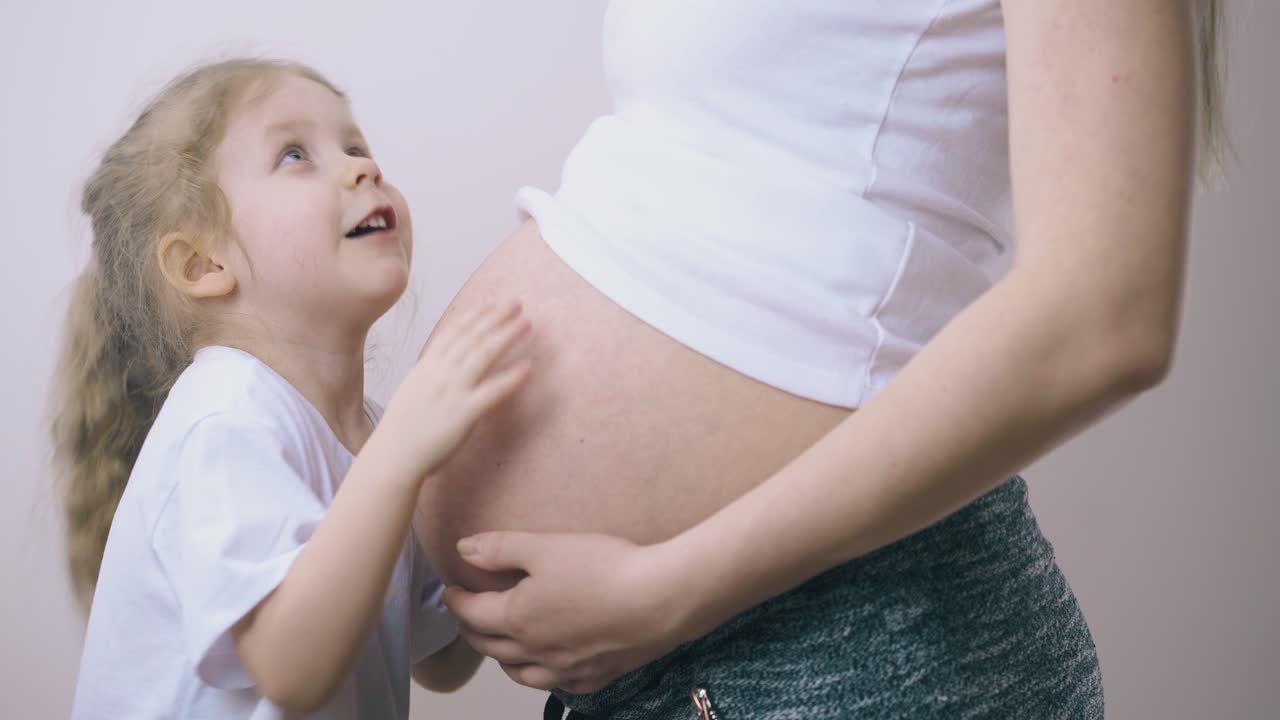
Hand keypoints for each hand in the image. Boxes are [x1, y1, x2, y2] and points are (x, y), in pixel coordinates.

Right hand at [384, 301, 530, 477]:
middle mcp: (440, 373)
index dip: (474, 316)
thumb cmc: (402, 430)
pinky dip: (512, 378)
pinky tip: (529, 368)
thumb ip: (429, 376)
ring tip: (527, 324)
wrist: (394, 455)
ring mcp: (453, 391)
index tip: (490, 304)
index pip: (453, 333)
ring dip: (507, 337)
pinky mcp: (465, 413)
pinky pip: (493, 391)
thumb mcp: (412, 391)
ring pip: (484, 356)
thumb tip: (442, 366)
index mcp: (427, 367)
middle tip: (516, 303)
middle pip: (473, 338)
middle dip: (496, 318)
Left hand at [441, 531, 690, 693]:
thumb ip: (501, 548)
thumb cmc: (604, 569)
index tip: (451, 591)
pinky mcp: (593, 677)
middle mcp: (535, 651)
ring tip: (500, 643)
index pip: (472, 613)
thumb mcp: (545, 547)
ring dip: (501, 658)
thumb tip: (463, 550)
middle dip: (471, 630)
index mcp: (517, 618)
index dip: (457, 601)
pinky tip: (546, 663)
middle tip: (467, 616)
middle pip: (489, 646)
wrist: (659, 600)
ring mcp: (564, 670)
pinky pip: (554, 684)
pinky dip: (538, 673)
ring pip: (518, 673)